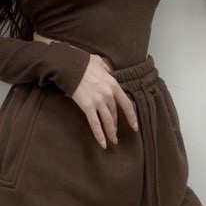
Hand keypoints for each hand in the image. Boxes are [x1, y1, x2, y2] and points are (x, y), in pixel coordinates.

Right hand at [33, 32, 138, 147]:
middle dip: (115, 125)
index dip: (131, 116)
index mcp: (113, 85)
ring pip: (107, 121)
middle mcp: (108, 95)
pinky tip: (102, 143)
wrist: (70, 66)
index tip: (134, 126)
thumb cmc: (83, 63)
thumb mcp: (99, 62)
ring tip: (112, 141)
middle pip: (114, 114)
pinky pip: (95, 124)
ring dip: (110, 133)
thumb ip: (106, 68)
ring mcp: (98, 102)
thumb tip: (108, 69)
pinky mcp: (87, 107)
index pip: (126, 104)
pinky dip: (99, 135)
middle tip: (116, 134)